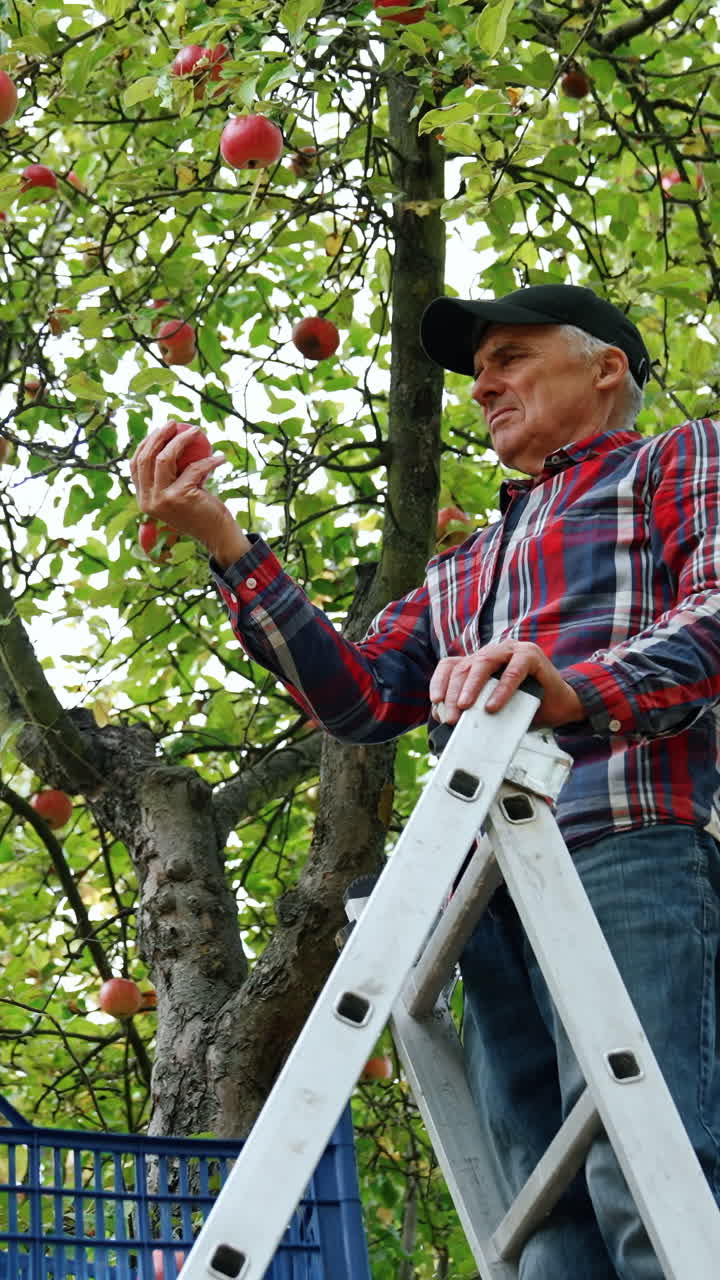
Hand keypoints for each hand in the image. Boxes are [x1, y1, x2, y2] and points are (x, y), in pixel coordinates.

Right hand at [130, 422, 249, 564]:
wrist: (216, 534)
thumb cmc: (200, 510)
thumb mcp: (177, 493)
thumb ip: (168, 477)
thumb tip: (168, 442)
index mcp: (144, 499)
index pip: (136, 465)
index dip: (145, 443)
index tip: (160, 430)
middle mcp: (148, 500)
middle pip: (147, 458)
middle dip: (159, 435)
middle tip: (174, 423)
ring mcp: (162, 499)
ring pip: (165, 458)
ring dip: (181, 440)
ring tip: (196, 431)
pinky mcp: (180, 497)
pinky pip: (194, 468)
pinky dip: (209, 460)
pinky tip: (220, 457)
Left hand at [429, 640, 585, 728]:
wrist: (559, 705)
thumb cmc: (525, 705)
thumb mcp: (493, 706)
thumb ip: (474, 707)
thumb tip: (446, 719)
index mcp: (479, 661)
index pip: (451, 665)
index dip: (440, 682)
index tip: (436, 702)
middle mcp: (493, 652)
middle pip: (464, 665)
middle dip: (454, 692)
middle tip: (451, 716)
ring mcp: (511, 650)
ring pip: (483, 662)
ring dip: (472, 687)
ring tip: (466, 707)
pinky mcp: (530, 655)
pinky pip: (513, 671)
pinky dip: (501, 690)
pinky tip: (493, 706)